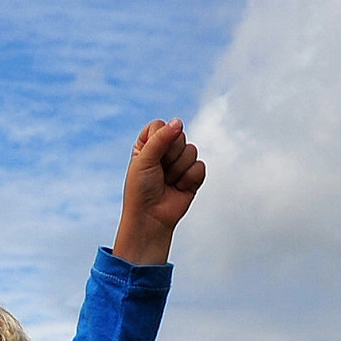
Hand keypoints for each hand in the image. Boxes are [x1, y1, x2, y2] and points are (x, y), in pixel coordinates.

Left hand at [114, 118, 204, 264]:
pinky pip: (200, 166)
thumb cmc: (141, 189)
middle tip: (159, 171)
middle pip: (179, 136)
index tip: (150, 155)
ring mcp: (180, 164)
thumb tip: (178, 122)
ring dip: (178, 169)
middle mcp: (165, 152)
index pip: (161, 125)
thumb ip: (161, 138)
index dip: (159, 138)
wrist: (151, 218)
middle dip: (170, 156)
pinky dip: (189, 178)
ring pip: (191, 151)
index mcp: (149, 144)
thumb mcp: (144, 158)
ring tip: (168, 182)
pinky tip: (178, 188)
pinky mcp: (192, 177)